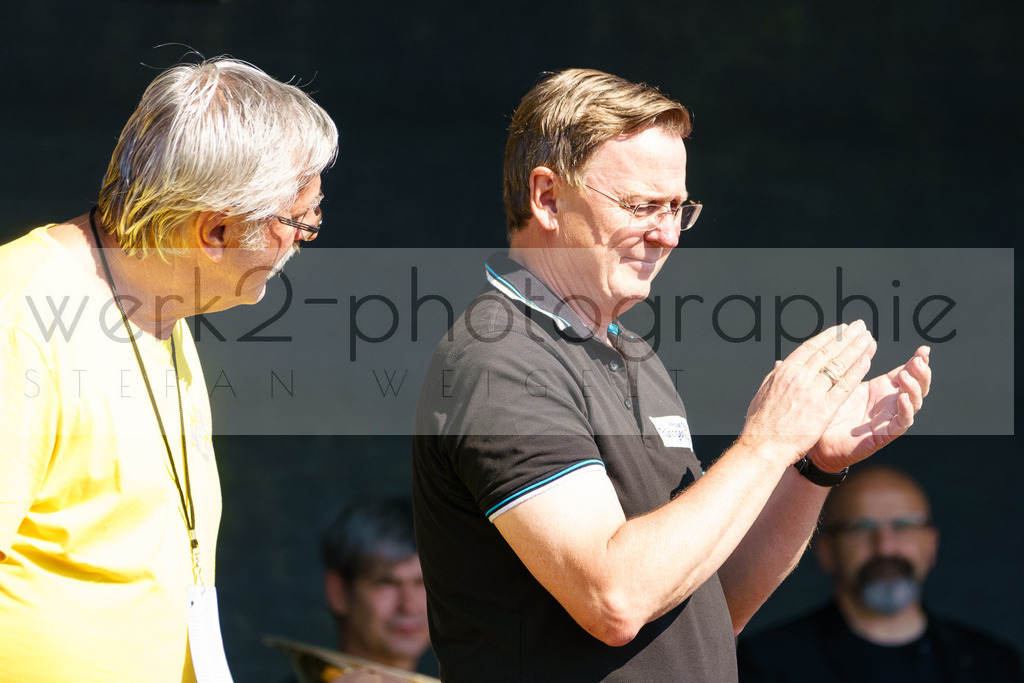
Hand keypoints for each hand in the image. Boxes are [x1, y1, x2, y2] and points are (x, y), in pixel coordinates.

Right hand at [742, 320, 876, 463]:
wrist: (763, 446)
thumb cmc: (761, 423)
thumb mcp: (763, 392)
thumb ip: (776, 376)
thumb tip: (780, 364)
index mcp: (784, 372)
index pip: (811, 347)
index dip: (828, 336)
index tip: (841, 329)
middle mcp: (799, 377)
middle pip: (828, 352)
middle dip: (847, 337)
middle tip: (860, 327)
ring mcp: (812, 393)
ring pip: (839, 365)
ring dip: (856, 349)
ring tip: (868, 339)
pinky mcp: (824, 409)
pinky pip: (844, 386)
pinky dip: (856, 371)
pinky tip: (867, 361)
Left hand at [807, 345, 930, 471]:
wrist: (818, 443)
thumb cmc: (829, 412)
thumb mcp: (842, 382)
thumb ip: (854, 362)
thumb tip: (861, 337)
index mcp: (882, 389)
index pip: (907, 372)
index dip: (918, 361)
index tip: (924, 349)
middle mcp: (890, 402)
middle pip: (918, 386)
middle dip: (922, 372)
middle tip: (919, 360)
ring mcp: (890, 418)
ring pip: (915, 402)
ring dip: (914, 388)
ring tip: (905, 375)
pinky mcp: (885, 434)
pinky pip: (902, 421)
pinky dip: (906, 409)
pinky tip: (902, 397)